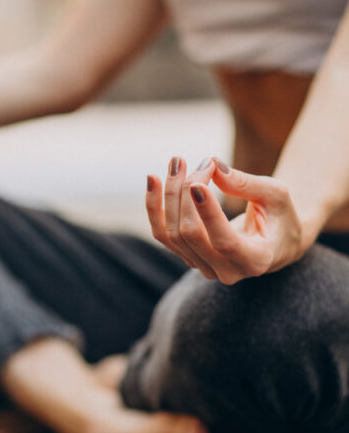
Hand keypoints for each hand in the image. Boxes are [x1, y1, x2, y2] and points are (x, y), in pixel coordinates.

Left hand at [145, 156, 303, 284]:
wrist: (275, 239)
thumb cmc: (279, 214)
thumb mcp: (275, 195)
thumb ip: (246, 183)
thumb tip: (213, 166)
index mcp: (256, 259)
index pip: (224, 241)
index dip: (207, 213)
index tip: (197, 183)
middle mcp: (227, 271)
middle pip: (190, 234)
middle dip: (186, 194)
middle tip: (196, 162)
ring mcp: (203, 267)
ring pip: (172, 234)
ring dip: (169, 195)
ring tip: (177, 162)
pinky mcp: (187, 257)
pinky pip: (162, 234)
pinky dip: (155, 207)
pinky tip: (153, 180)